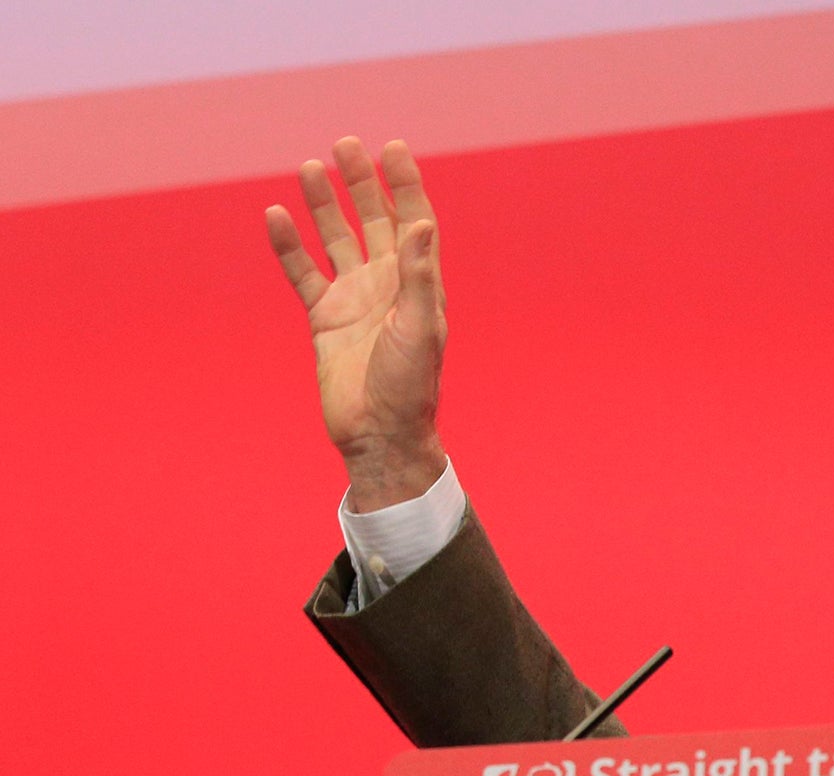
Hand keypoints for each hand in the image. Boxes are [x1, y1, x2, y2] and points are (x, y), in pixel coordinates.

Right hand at [265, 137, 447, 510]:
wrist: (379, 435)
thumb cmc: (410, 387)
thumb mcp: (420, 328)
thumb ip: (420, 276)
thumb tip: (421, 223)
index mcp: (419, 285)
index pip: (413, 222)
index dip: (404, 185)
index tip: (390, 148)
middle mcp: (387, 286)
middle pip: (373, 221)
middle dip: (361, 184)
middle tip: (345, 145)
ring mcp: (354, 299)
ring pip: (336, 240)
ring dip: (323, 205)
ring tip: (309, 168)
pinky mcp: (324, 318)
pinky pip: (303, 273)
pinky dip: (289, 246)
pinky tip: (275, 215)